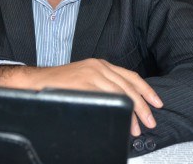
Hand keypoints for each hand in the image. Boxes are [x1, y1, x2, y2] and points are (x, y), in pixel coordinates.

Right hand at [0, 59, 162, 135]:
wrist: (35, 81)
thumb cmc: (59, 85)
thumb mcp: (85, 79)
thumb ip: (103, 86)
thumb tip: (124, 104)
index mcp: (101, 65)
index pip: (131, 77)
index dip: (146, 91)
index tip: (157, 103)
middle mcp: (98, 66)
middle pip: (129, 86)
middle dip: (143, 106)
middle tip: (150, 122)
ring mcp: (91, 73)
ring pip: (121, 93)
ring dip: (132, 112)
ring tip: (136, 127)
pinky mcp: (83, 82)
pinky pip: (106, 96)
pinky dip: (117, 109)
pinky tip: (121, 118)